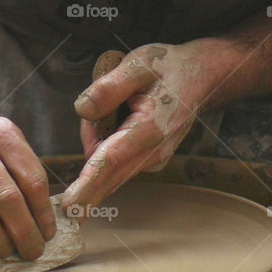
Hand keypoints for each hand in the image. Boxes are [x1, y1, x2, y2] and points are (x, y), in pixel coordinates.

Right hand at [0, 104, 54, 259]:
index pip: (31, 177)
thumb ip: (23, 172)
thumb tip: (42, 221)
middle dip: (22, 229)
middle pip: (5, 193)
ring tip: (6, 252)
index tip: (48, 233)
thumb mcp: (6, 142)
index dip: (42, 210)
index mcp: (3, 134)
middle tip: (32, 251)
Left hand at [62, 41, 224, 211]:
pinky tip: (119, 120)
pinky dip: (107, 147)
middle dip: (84, 179)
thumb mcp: (138, 64)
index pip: (110, 162)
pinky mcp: (149, 162)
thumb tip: (83, 110)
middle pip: (107, 178)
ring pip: (108, 168)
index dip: (87, 185)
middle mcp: (152, 153)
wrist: (201, 77)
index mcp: (149, 129)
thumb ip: (108, 87)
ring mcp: (152, 161)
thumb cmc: (169, 68)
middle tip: (74, 180)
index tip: (70, 208)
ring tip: (115, 107)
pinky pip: (116, 163)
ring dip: (97, 145)